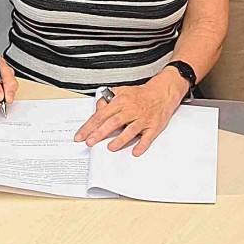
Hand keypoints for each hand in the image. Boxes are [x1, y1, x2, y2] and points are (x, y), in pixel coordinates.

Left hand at [74, 73, 188, 156]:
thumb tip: (98, 108)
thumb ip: (108, 100)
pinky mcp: (153, 126)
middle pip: (113, 122)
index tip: (81, 135)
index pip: (101, 114)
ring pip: (131, 130)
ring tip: (110, 147)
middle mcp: (131, 110)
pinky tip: (135, 151)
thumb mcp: (121, 91)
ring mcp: (143, 119)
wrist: (162, 92)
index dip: (90, 126)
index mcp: (121, 101)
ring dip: (121, 139)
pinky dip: (142, 145)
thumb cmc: (140, 95)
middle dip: (100, 133)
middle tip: (90, 142)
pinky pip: (147, 137)